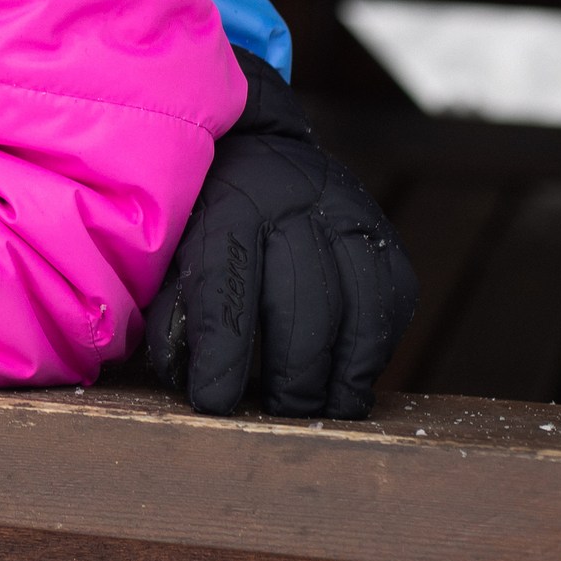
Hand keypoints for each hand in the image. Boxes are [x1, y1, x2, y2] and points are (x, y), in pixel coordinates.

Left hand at [147, 56, 418, 419]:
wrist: (254, 142)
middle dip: (290, 376)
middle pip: (303, 308)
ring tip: (317, 411)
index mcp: (229, 204)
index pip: (228, 291)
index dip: (223, 357)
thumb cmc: (199, 209)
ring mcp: (348, 214)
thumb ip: (173, 302)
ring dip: (339, 375)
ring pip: (358, 310)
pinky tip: (348, 377)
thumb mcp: (170, 240)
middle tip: (275, 417)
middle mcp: (294, 204)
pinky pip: (390, 302)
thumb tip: (180, 373)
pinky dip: (373, 350)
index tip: (214, 406)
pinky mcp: (382, 233)